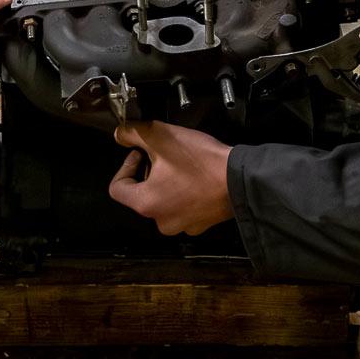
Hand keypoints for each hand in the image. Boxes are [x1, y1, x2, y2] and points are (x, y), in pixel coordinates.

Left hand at [108, 121, 234, 235]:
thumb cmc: (201, 162)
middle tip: (166, 155)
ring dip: (168, 182)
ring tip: (184, 165)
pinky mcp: (200, 224)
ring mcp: (183, 225)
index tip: (140, 153)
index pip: (117, 187)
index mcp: (145, 203)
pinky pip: (184, 207)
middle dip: (150, 172)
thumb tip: (120, 134)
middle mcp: (161, 221)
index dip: (126, 165)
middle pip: (142, 193)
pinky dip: (186, 193)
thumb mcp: (161, 136)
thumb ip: (133, 133)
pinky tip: (197, 178)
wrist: (241, 179)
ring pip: (164, 200)